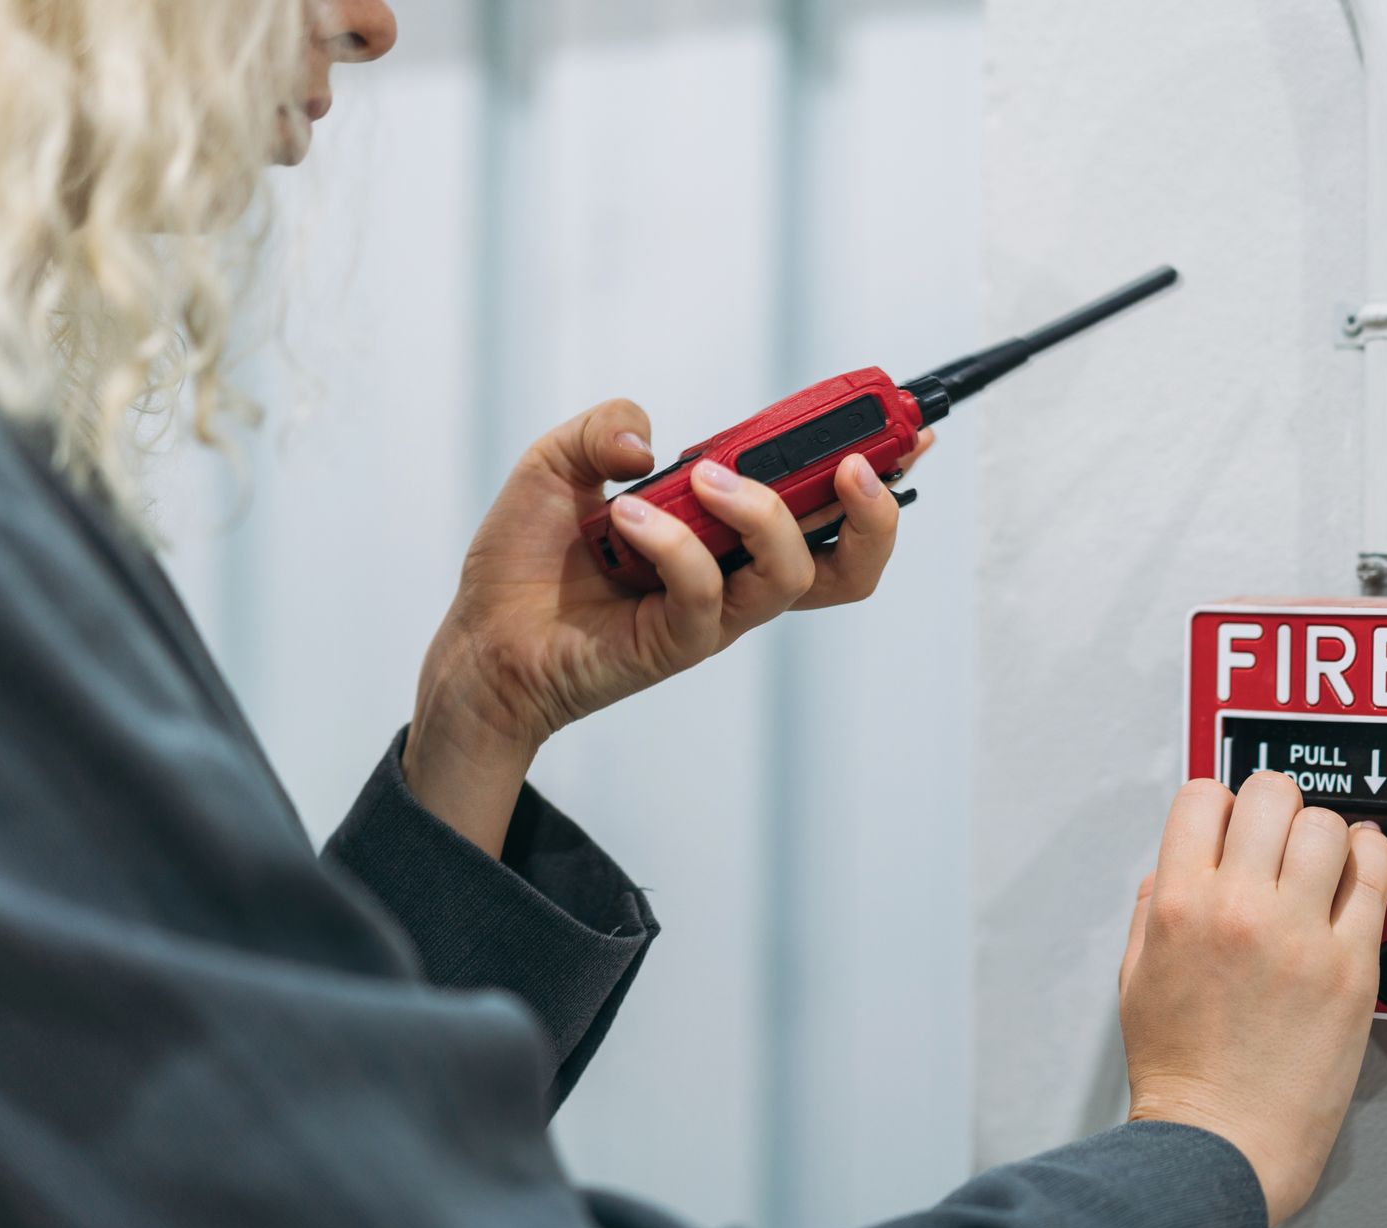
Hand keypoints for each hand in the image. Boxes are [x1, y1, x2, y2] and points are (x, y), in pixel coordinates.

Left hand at [403, 399, 912, 854]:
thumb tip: (653, 442)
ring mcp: (716, 610)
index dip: (876, 467)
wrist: (481, 638)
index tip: (905, 429)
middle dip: (875, 509)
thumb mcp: (560, 461)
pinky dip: (674, 545)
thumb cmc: (530, 559)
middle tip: (851, 467)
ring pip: (796, 573)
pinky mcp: (681, 642)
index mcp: (729, 524)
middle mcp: (738, 569)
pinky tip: (624, 520)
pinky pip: (707, 593)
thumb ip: (608, 426)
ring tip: (708, 479)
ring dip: (765, 513)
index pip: (823, 500)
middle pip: (850, 559)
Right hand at [1117, 773, 1386, 1225]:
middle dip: (1272, 805)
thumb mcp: (1135, 977)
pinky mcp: (1351, 965)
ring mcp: (1299, 934)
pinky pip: (1374, 878)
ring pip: (1326, 825)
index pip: (1202, 797)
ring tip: (1318, 858)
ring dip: (1320, 833)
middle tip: (1276, 832)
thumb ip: (1150, 910)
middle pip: (1269, 794)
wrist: (1223, 1140)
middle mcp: (1239, 907)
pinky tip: (1360, 865)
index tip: (1229, 822)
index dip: (1217, 803)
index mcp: (1179, 905)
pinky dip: (1370, 858)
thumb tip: (1172, 869)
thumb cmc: (1181, 1072)